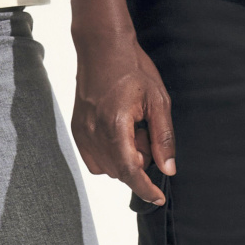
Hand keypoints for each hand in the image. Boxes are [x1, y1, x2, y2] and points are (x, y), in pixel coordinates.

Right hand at [71, 34, 175, 205]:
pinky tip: (120, 134)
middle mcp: (94, 132)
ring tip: (133, 130)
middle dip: (139, 164)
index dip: (146, 189)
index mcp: (115, 125)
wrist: (102, 48)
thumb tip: (168, 168)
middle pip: (119, 172)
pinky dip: (109, 156)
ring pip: (106, 168)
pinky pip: (93, 159)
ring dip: (124, 160)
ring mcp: (82, 131)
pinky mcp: (77, 129)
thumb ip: (163, 138)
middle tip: (147, 134)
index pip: (130, 172)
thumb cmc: (132, 68)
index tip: (158, 196)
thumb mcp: (158, 101)